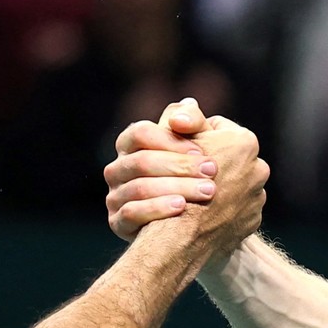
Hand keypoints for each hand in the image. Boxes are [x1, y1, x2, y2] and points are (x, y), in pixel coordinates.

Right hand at [105, 98, 217, 240]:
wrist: (190, 222)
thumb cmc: (192, 174)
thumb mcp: (196, 145)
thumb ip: (193, 122)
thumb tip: (189, 104)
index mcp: (130, 145)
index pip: (140, 133)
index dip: (170, 140)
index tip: (201, 150)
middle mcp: (117, 169)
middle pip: (141, 162)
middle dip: (179, 166)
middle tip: (212, 172)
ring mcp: (115, 196)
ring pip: (138, 188)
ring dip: (176, 187)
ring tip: (206, 191)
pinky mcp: (117, 223)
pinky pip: (131, 213)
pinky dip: (157, 209)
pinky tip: (182, 207)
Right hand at [171, 116, 267, 256]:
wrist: (181, 238)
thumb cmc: (173, 183)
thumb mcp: (174, 140)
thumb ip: (185, 119)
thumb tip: (190, 104)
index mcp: (244, 142)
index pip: (217, 128)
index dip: (194, 137)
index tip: (182, 150)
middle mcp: (259, 168)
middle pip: (229, 158)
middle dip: (210, 163)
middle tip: (190, 173)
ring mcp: (258, 198)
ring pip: (234, 186)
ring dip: (218, 188)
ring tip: (196, 196)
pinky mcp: (252, 223)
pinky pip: (236, 211)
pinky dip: (222, 212)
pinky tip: (204, 215)